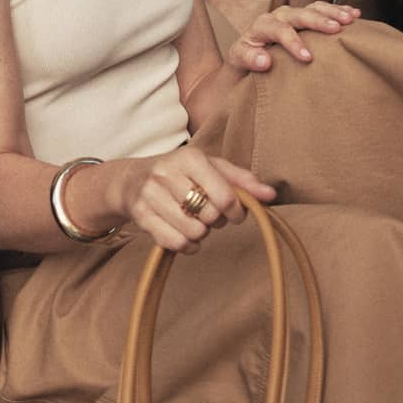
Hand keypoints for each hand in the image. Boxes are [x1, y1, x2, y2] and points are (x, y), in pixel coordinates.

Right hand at [118, 147, 274, 253]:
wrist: (131, 179)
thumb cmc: (181, 173)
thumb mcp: (211, 168)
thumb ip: (242, 180)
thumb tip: (271, 195)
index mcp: (189, 158)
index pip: (224, 196)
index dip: (236, 211)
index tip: (234, 212)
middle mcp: (167, 173)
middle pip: (210, 216)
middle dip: (215, 221)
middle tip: (208, 214)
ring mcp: (151, 195)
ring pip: (194, 232)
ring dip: (201, 234)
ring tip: (194, 221)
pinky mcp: (141, 216)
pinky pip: (177, 243)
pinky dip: (187, 245)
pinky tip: (184, 233)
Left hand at [228, 0, 358, 72]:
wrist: (249, 53)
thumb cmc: (245, 58)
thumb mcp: (239, 59)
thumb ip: (248, 59)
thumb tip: (265, 61)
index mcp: (262, 25)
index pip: (278, 30)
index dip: (293, 42)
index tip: (307, 57)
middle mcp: (279, 16)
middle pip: (300, 14)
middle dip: (319, 20)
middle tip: (337, 28)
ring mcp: (294, 14)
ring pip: (314, 7)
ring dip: (333, 12)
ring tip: (350, 19)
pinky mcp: (306, 17)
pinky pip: (323, 9)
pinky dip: (339, 10)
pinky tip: (354, 14)